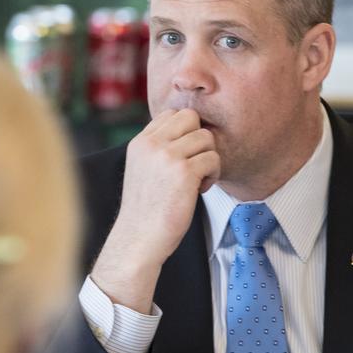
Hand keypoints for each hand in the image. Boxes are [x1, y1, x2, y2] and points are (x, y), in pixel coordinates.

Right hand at [90, 109, 218, 311]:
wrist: (139, 238)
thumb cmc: (146, 209)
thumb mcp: (142, 169)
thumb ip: (157, 147)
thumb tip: (189, 129)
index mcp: (140, 142)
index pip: (172, 114)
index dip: (185, 132)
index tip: (182, 156)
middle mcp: (151, 144)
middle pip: (191, 118)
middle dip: (198, 140)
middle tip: (193, 165)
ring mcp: (167, 156)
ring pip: (206, 138)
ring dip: (208, 159)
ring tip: (196, 181)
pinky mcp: (184, 173)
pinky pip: (213, 159)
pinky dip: (212, 175)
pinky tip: (199, 190)